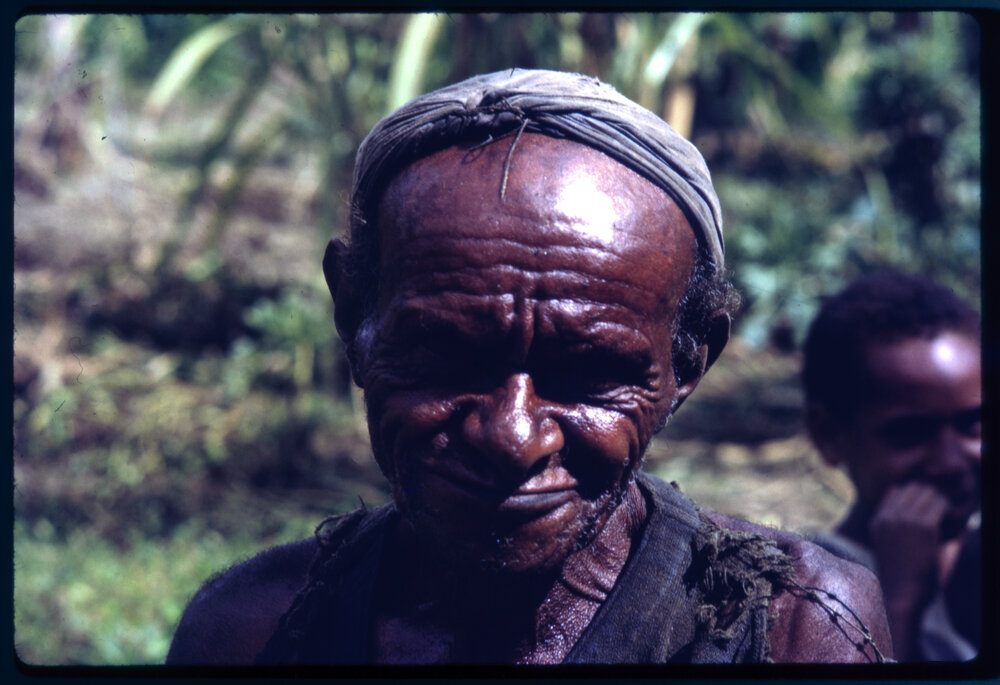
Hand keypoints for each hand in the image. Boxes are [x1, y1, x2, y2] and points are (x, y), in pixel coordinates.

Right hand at [869, 482, 947, 659]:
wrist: (902, 598)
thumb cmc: (902, 579)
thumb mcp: (892, 547)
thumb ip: (904, 526)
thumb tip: (924, 508)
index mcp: (877, 520)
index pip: (898, 490)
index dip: (917, 497)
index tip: (929, 511)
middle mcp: (888, 516)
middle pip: (914, 488)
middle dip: (931, 497)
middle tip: (943, 514)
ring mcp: (904, 520)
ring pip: (929, 493)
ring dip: (942, 503)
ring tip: (948, 519)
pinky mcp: (923, 527)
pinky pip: (941, 506)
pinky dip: (950, 512)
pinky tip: (951, 526)